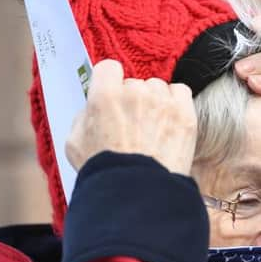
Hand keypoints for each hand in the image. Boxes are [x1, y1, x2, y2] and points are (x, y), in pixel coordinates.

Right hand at [66, 60, 197, 174]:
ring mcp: (162, 102)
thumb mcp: (75, 143)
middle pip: (135, 83)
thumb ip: (84, 116)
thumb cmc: (106, 172)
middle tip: (133, 126)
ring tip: (152, 130)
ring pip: (158, 88)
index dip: (110, 82)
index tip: (114, 95)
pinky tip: (169, 122)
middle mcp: (135, 93)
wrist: (139, 193)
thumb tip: (94, 107)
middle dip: (133, 100)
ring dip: (155, 103)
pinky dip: (176, 103)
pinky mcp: (184, 114)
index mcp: (105, 96)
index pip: (108, 68)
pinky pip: (181, 92)